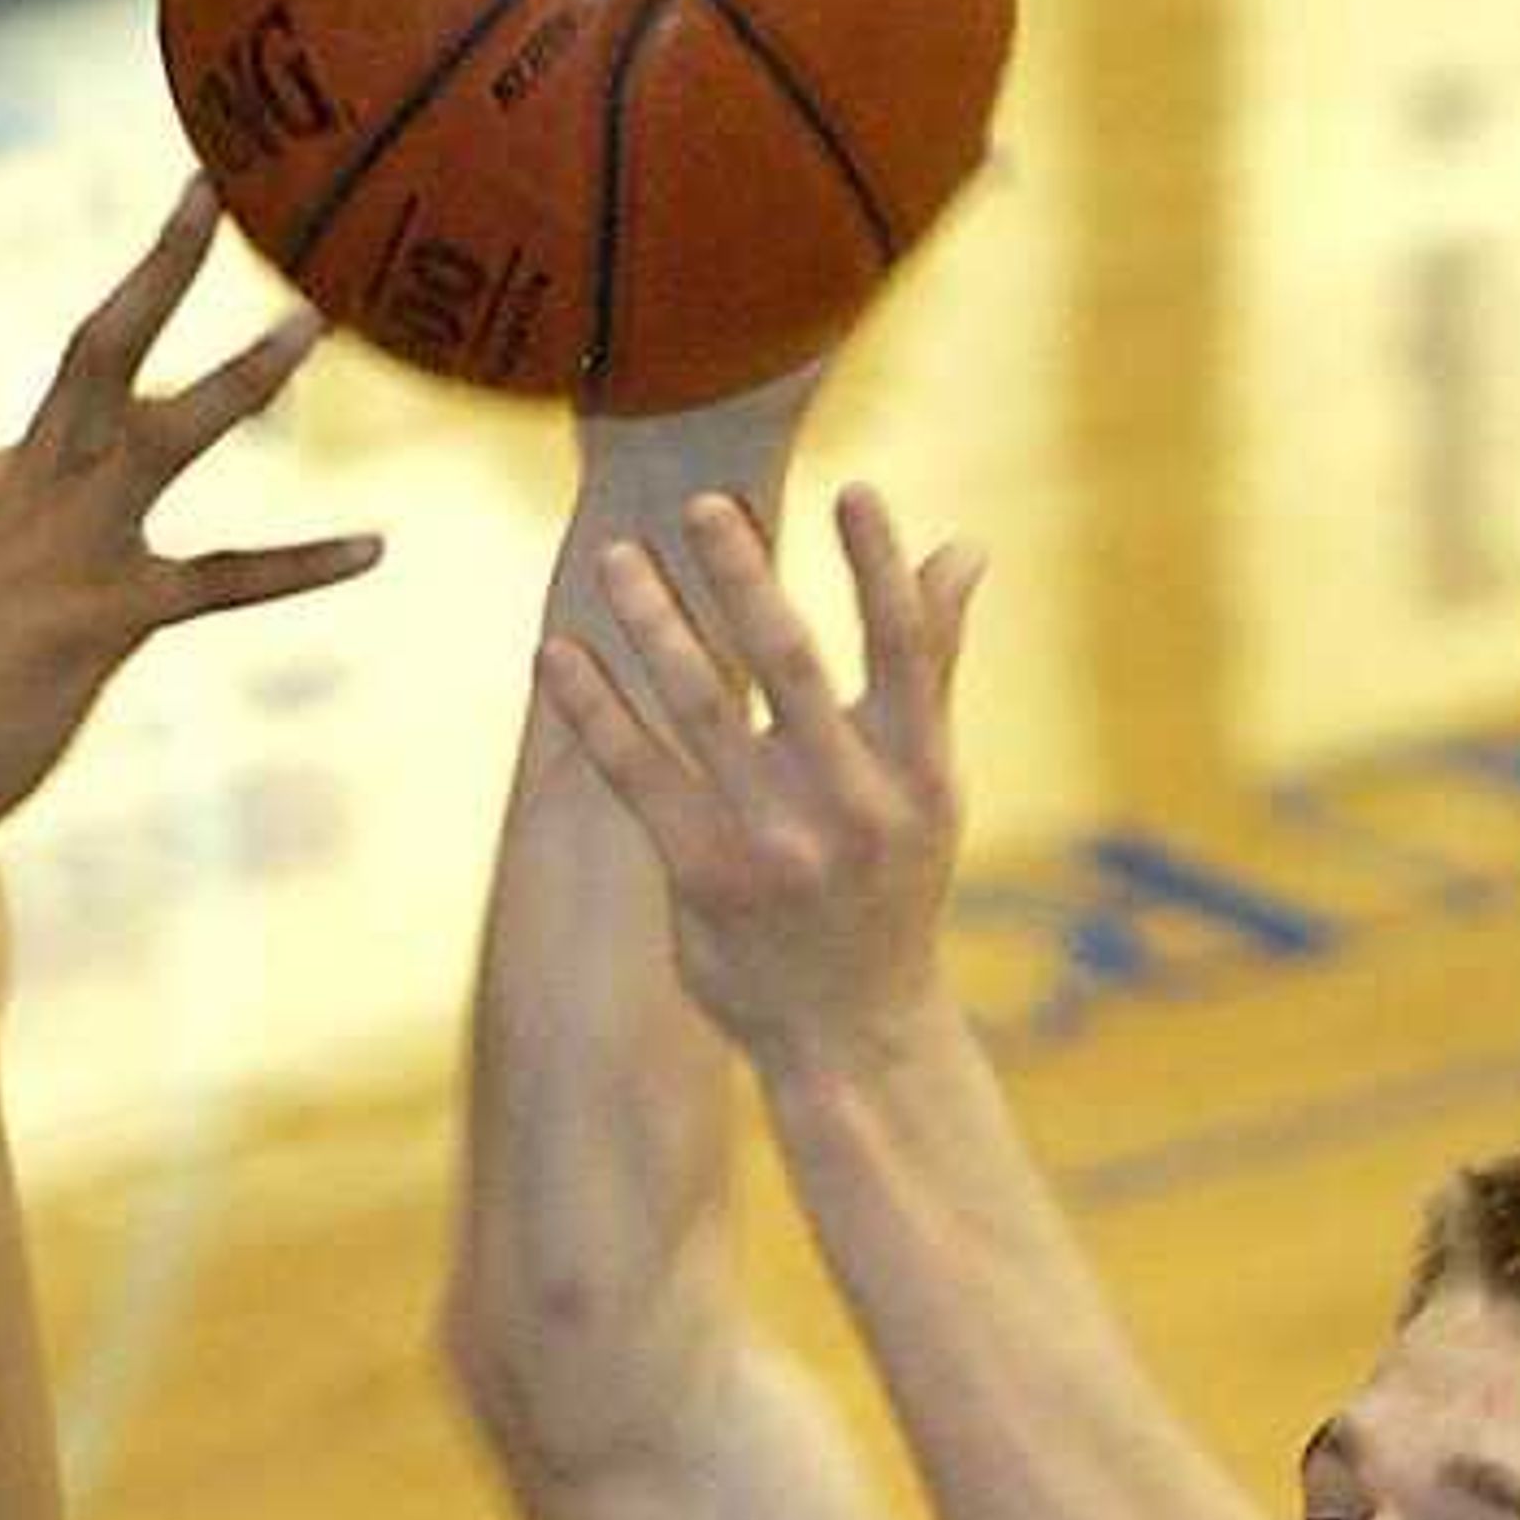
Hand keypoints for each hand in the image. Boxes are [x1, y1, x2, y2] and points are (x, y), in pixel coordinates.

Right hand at [0, 179, 380, 874]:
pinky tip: (371, 548)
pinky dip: (302, 563)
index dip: (119, 357)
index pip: (64, 407)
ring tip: (313, 320)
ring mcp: (65, 550)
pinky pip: (224, 579)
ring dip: (243, 372)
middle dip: (159, 267)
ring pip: (165, 430)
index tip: (162, 306)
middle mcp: (24, 496)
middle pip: (98, 352)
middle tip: (212, 190)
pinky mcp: (104, 620)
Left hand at [539, 483, 987, 1064]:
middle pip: (789, 664)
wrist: (852, 1029)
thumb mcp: (928, 785)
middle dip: (743, 578)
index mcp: (917, 770)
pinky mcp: (704, 878)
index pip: (903, 648)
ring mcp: (774, 843)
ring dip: (653, 625)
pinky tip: (555, 655)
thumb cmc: (890, 883)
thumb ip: (933, 663)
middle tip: (700, 503)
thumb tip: (964, 547)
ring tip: (615, 557)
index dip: (880, 568)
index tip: (855, 491)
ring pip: (701, 709)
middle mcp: (850, 804)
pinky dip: (593, 711)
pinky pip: (636, 775)